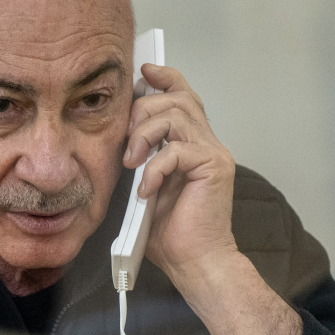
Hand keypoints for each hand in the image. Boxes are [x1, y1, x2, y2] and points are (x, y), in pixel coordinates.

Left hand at [124, 63, 239, 280]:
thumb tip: (120, 135)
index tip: (141, 72)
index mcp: (192, 142)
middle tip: (127, 142)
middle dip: (143, 110)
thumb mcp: (145, 183)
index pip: (184, 93)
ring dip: (144, 135)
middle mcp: (207, 141)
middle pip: (177, 97)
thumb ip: (141, 156)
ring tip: (132, 163)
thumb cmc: (169, 231)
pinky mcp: (214, 167)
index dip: (163, 77)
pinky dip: (154, 168)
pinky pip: (177, 150)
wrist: (195, 262)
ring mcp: (213, 153)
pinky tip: (146, 189)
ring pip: (177, 115)